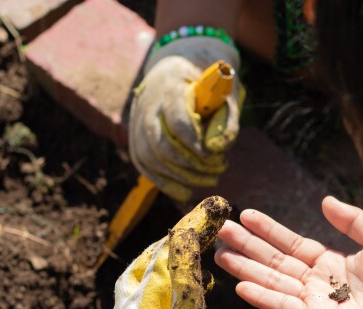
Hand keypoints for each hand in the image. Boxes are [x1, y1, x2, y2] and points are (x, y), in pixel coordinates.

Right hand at [129, 37, 243, 200]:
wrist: (180, 64)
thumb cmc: (208, 80)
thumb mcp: (225, 91)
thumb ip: (226, 118)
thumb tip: (216, 150)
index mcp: (170, 85)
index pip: (177, 120)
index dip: (195, 144)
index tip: (215, 157)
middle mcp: (147, 103)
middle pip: (161, 144)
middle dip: (192, 165)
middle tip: (218, 171)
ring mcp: (137, 120)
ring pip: (149, 157)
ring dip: (180, 177)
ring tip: (210, 180)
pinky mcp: (136, 135)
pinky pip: (144, 164)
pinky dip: (164, 182)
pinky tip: (186, 191)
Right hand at [215, 196, 362, 308]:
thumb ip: (351, 220)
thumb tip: (324, 201)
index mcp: (334, 266)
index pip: (293, 246)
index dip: (269, 231)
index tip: (245, 214)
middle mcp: (321, 286)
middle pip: (276, 263)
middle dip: (249, 247)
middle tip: (221, 230)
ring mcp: (317, 307)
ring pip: (274, 283)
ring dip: (246, 269)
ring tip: (220, 252)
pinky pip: (285, 308)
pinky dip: (262, 297)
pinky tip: (240, 286)